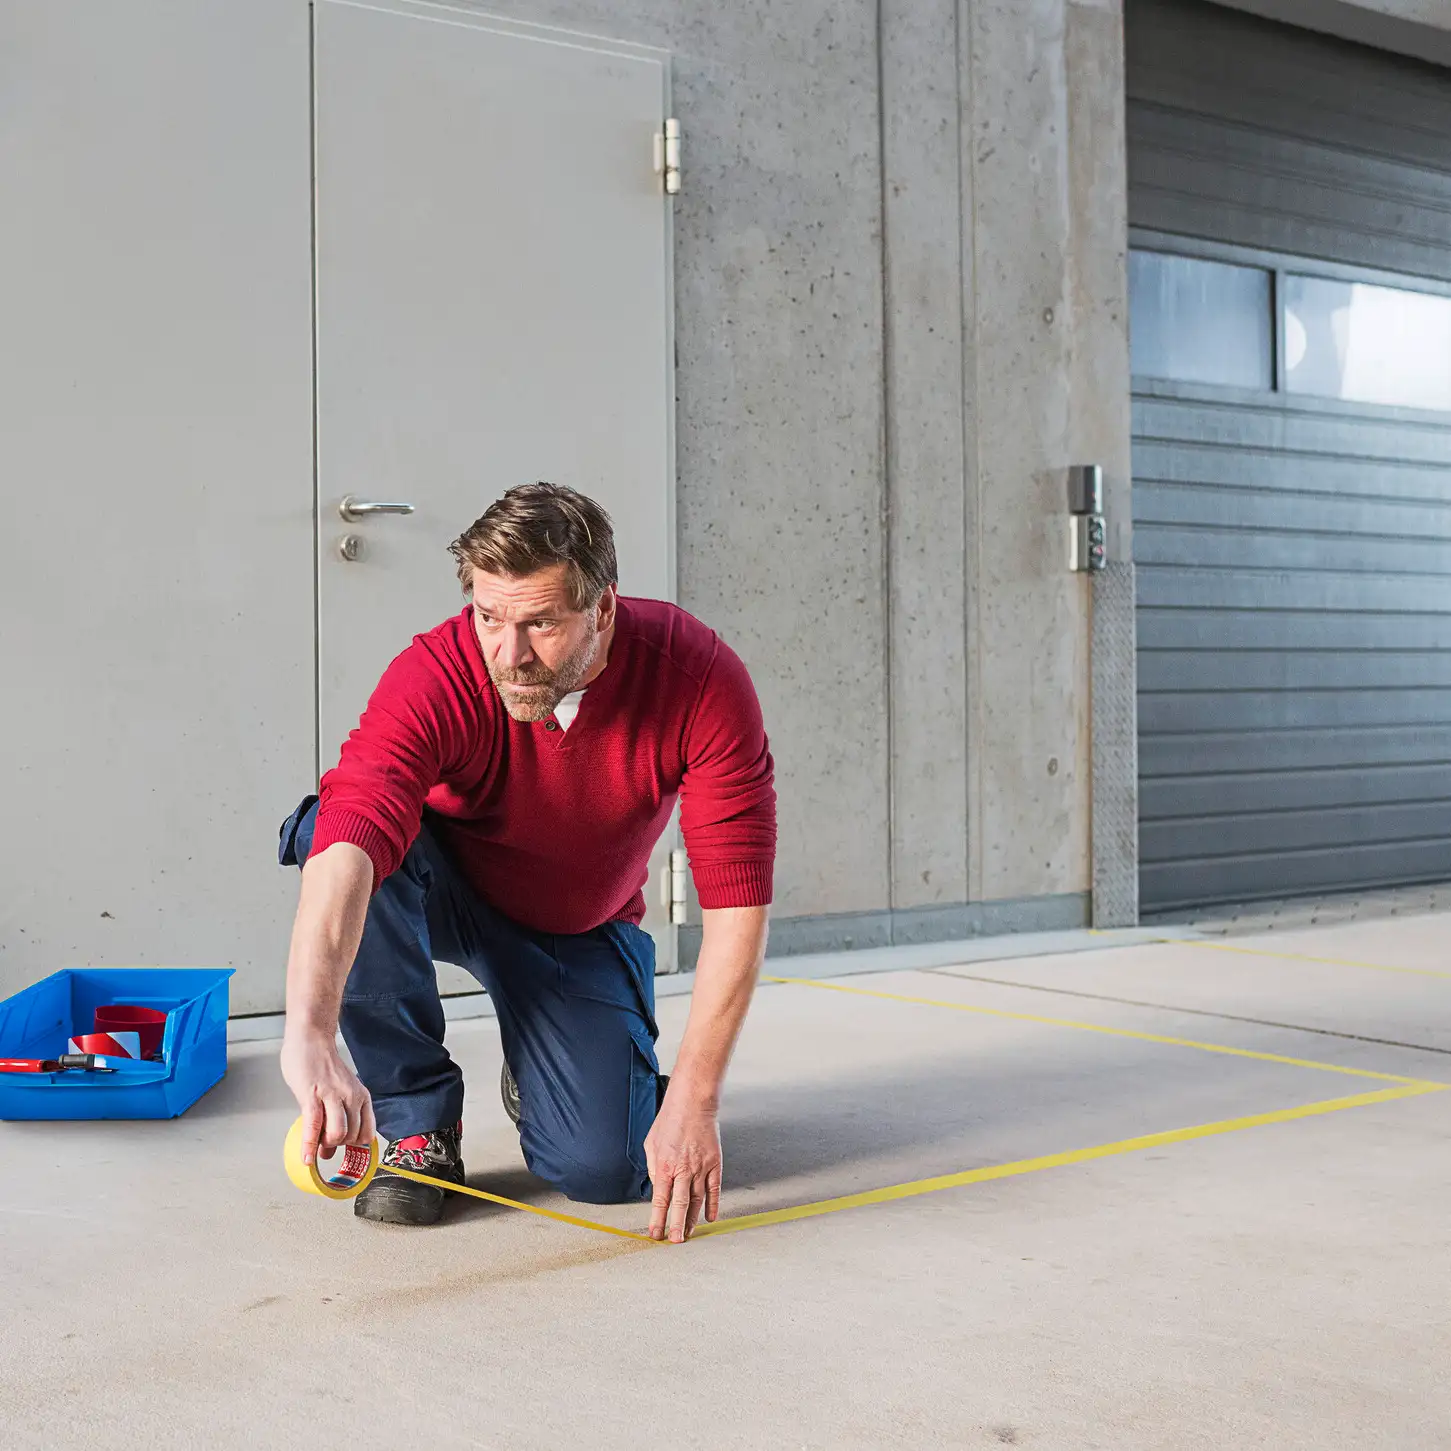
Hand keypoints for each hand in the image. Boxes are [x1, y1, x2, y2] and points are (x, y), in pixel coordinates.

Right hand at [280, 1030, 375, 1165]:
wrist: (311, 1038)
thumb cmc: (322, 1065)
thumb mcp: (339, 1091)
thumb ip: (336, 1118)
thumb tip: (327, 1150)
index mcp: (361, 1096)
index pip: (368, 1133)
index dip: (356, 1148)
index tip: (345, 1153)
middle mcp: (351, 1096)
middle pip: (352, 1137)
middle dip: (337, 1146)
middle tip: (324, 1144)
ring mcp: (332, 1096)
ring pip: (338, 1134)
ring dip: (325, 1145)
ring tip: (316, 1145)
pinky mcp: (312, 1096)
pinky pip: (313, 1126)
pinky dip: (309, 1145)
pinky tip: (307, 1158)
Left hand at [644, 1083, 721, 1242]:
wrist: (693, 1103)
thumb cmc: (669, 1121)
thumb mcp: (652, 1144)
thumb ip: (654, 1168)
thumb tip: (658, 1188)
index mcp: (665, 1166)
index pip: (660, 1201)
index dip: (657, 1220)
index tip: (655, 1234)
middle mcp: (683, 1170)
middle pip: (679, 1206)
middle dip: (676, 1227)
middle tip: (675, 1243)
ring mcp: (701, 1167)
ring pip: (697, 1201)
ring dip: (692, 1220)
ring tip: (688, 1235)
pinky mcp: (715, 1163)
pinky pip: (714, 1189)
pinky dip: (713, 1205)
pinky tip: (710, 1218)